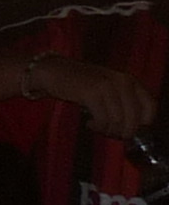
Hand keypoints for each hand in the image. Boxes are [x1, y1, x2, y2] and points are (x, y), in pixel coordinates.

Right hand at [39, 57, 155, 141]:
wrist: (53, 71)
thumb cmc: (81, 83)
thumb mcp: (109, 87)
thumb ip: (124, 101)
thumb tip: (134, 127)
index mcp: (130, 80)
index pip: (150, 107)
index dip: (141, 123)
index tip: (127, 128)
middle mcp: (123, 81)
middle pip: (134, 119)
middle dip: (123, 132)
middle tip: (110, 133)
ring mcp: (107, 86)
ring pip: (118, 121)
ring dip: (108, 130)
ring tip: (98, 127)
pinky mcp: (91, 92)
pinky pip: (102, 119)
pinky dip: (97, 126)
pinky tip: (89, 123)